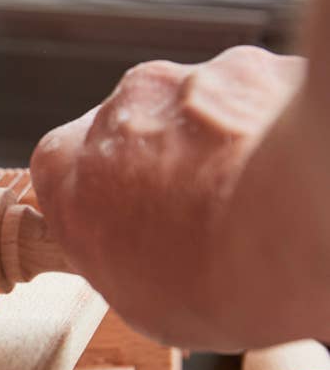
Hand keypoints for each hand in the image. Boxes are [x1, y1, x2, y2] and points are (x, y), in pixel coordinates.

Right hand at [30, 46, 308, 350]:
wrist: (313, 227)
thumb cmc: (222, 274)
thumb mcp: (142, 305)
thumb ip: (123, 258)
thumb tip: (149, 257)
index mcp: (68, 167)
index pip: (65, 172)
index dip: (103, 202)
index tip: (130, 230)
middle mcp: (123, 106)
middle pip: (136, 133)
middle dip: (167, 168)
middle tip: (205, 221)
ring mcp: (197, 78)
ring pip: (204, 111)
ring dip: (224, 148)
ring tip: (261, 203)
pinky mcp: (268, 65)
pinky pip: (263, 99)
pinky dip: (276, 131)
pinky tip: (298, 179)